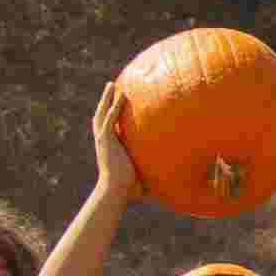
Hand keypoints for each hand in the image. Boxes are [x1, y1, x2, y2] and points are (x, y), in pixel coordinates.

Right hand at [88, 83, 141, 202]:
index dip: (110, 113)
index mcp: (110, 146)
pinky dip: (114, 107)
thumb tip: (173, 176)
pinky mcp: (106, 140)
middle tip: (111, 86)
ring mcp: (103, 139)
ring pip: (103, 113)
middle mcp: (104, 140)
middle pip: (102, 115)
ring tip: (112, 85)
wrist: (116, 191)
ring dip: (107, 98)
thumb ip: (152, 169)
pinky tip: (121, 96)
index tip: (115, 103)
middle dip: (105, 100)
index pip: (108, 125)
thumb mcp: (141, 173)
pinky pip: (110, 119)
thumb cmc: (129, 188)